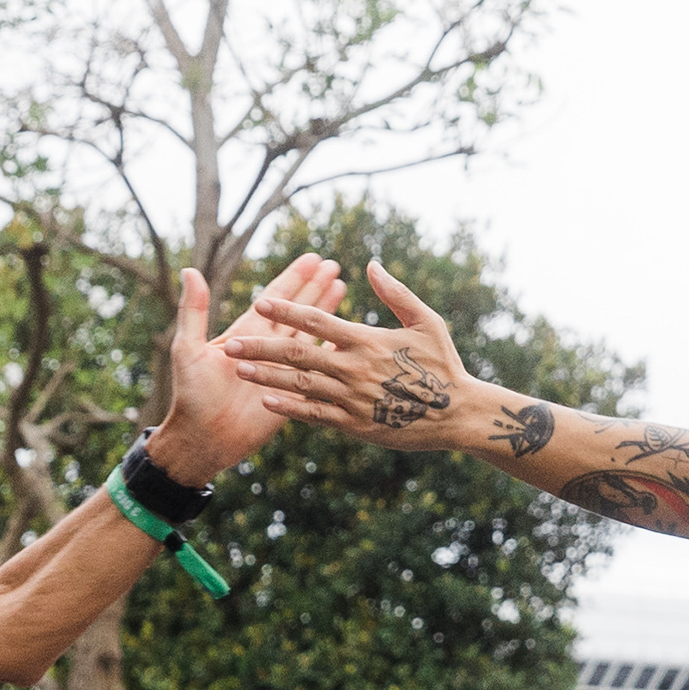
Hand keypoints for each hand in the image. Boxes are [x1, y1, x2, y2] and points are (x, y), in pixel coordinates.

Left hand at [143, 253, 343, 479]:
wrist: (202, 438)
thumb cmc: (191, 395)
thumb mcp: (187, 349)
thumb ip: (193, 310)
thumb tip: (190, 270)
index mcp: (246, 332)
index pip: (276, 299)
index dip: (295, 278)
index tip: (313, 258)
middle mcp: (267, 347)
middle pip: (297, 311)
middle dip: (315, 287)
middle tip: (335, 265)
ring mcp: (282, 370)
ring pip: (310, 335)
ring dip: (326, 312)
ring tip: (342, 288)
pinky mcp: (292, 393)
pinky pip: (315, 369)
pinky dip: (328, 353)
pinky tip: (342, 339)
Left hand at [223, 260, 485, 451]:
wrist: (458, 414)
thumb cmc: (444, 364)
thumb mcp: (426, 321)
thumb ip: (396, 293)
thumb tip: (370, 264)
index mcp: (366, 340)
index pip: (316, 321)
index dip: (286, 311)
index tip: (259, 301)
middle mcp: (353, 368)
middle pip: (297, 353)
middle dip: (260, 347)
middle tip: (230, 344)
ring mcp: (352, 399)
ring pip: (299, 385)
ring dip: (266, 377)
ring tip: (238, 369)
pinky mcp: (355, 425)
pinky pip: (316, 416)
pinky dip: (290, 408)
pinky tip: (266, 400)